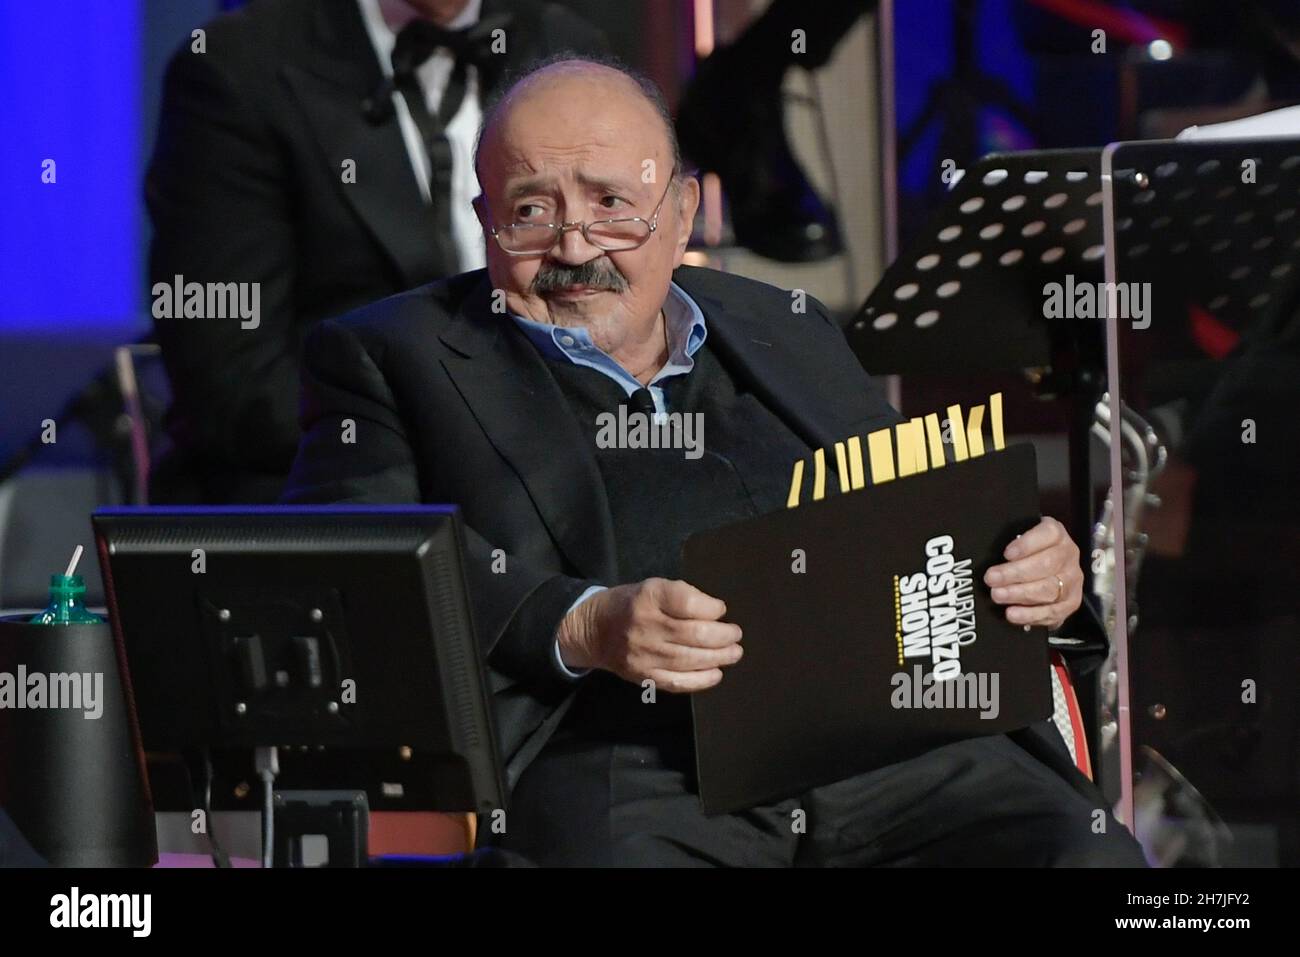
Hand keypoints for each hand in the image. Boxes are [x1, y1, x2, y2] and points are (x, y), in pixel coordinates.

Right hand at [556, 578, 742, 691]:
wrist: (593, 630)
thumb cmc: (630, 605)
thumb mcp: (651, 587)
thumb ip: (681, 597)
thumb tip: (716, 614)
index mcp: (648, 597)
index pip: (687, 602)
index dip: (711, 607)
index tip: (721, 609)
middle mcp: (645, 626)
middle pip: (694, 634)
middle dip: (724, 636)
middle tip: (736, 635)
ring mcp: (644, 654)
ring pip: (690, 660)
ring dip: (719, 657)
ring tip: (734, 653)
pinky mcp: (643, 676)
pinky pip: (678, 682)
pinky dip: (702, 680)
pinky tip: (716, 674)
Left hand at [983, 516, 1081, 630]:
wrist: (1050, 572)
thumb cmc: (1027, 553)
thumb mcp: (1018, 538)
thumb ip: (1007, 539)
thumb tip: (983, 548)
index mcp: (1056, 534)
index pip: (1048, 534)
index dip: (1027, 544)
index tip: (1006, 554)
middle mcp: (1068, 555)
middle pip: (1045, 564)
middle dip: (1015, 573)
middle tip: (991, 578)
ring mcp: (1072, 580)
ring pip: (1049, 589)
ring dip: (1020, 594)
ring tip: (998, 595)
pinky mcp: (1070, 603)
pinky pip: (1052, 611)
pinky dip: (1030, 615)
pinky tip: (1012, 614)